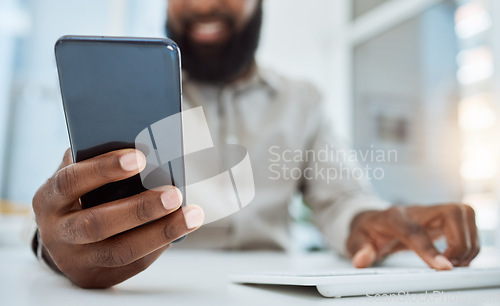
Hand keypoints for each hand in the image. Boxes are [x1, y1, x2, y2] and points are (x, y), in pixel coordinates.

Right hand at [32, 149, 203, 287]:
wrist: (61, 237)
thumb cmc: (78, 194)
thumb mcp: (77, 174)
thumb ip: (95, 159)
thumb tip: (139, 144)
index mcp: (48, 199)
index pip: (71, 181)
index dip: (104, 169)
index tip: (139, 157)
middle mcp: (57, 232)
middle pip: (97, 224)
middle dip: (140, 208)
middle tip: (174, 193)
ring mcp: (75, 260)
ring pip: (120, 251)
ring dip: (161, 232)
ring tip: (192, 215)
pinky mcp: (96, 277)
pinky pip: (133, 264)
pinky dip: (159, 245)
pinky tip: (179, 229)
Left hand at [346, 204, 478, 269]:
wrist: (374, 219)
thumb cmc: (368, 231)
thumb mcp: (356, 240)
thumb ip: (359, 249)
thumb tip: (361, 260)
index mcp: (393, 217)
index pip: (413, 230)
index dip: (429, 249)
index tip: (445, 268)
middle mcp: (417, 211)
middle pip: (451, 213)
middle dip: (460, 242)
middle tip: (450, 265)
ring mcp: (432, 212)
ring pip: (465, 214)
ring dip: (468, 243)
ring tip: (454, 263)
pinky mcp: (443, 219)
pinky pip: (468, 224)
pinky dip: (470, 243)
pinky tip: (457, 258)